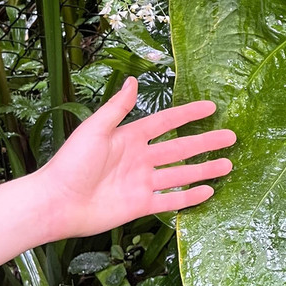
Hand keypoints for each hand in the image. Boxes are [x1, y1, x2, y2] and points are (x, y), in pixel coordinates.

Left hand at [38, 77, 235, 238]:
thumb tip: (133, 80)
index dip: (188, 114)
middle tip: (231, 137)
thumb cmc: (70, 164)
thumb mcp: (94, 129)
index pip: (166, 122)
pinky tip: (209, 191)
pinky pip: (170, 200)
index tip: (210, 107)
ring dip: (205, 169)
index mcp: (130, 138)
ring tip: (228, 164)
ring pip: (181, 174)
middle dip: (207, 142)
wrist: (55, 203)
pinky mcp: (140, 205)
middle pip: (181, 148)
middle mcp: (140, 159)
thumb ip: (117, 108)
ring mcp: (142, 183)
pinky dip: (190, 196)